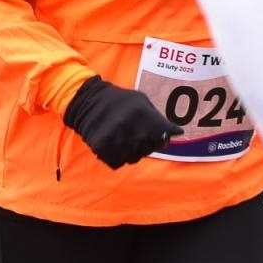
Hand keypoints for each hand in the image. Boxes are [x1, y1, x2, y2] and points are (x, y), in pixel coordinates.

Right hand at [62, 76, 182, 168]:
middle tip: (136, 132)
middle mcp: (131, 129)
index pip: (165, 134)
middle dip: (147, 143)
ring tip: (123, 137)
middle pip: (151, 149)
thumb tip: (176, 133)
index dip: (165, 135)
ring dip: (132, 151)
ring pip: (134, 158)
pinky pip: (118, 163)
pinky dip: (117, 156)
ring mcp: (117, 141)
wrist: (87, 102)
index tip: (162, 133)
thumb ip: (157, 117)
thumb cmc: (119, 101)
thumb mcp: (141, 100)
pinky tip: (113, 143)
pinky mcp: (103, 150)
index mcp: (143, 114)